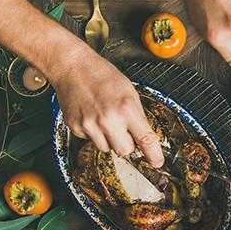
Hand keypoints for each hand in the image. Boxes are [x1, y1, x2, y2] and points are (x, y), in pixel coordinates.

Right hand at [48, 56, 164, 166]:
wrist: (73, 67)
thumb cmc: (102, 76)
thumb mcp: (129, 92)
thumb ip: (137, 116)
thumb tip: (144, 137)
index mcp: (126, 108)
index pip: (145, 139)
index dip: (154, 154)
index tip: (157, 162)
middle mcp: (108, 119)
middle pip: (125, 151)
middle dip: (126, 143)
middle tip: (122, 128)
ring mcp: (90, 125)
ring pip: (106, 148)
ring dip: (109, 139)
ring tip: (104, 117)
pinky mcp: (76, 127)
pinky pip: (90, 140)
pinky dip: (93, 132)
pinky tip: (91, 115)